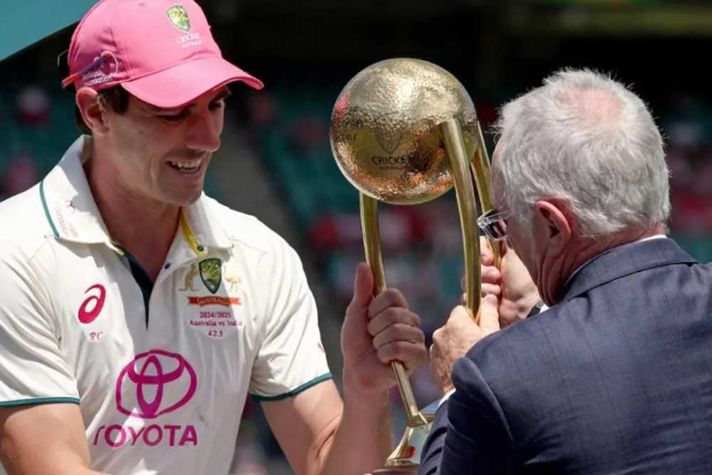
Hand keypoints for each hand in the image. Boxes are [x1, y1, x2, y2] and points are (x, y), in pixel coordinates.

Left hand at [341, 263, 426, 397]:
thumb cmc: (357, 343)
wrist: (357, 371)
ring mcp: (416, 337)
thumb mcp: (355, 314)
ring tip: (377, 349)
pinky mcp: (419, 356)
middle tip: (372, 338)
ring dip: (378, 343)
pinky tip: (384, 360)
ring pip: (396, 331)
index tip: (368, 317)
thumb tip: (363, 264)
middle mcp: (410, 320)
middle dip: (374, 327)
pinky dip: (385, 354)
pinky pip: (400, 347)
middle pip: (393, 312)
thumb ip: (362, 291)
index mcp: (398, 308)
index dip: (375, 307)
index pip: (393, 295)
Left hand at [430, 295, 499, 393]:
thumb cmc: (484, 362)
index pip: (462, 311)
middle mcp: (440, 332)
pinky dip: (449, 359)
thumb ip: (489, 314)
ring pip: (446, 342)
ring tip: (468, 360)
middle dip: (463, 333)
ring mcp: (434, 349)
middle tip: (477, 347)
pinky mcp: (432, 364)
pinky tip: (460, 369)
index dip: (472, 319)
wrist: (469, 393)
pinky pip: (441, 356)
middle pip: (453, 326)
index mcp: (455, 322)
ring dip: (455, 346)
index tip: (481, 329)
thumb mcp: (492, 335)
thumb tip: (489, 298)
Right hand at [463, 238, 539, 326]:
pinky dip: (481, 299)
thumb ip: (505, 237)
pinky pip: (467, 297)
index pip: (478, 249)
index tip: (489, 259)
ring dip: (484, 286)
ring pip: (468, 282)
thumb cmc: (525, 279)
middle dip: (483, 273)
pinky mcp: (480, 303)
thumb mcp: (516, 253)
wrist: (527, 306)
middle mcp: (489, 272)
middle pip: (472, 266)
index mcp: (497, 258)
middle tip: (497, 276)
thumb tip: (498, 222)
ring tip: (498, 291)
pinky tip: (494, 301)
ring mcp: (484, 288)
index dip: (481, 253)